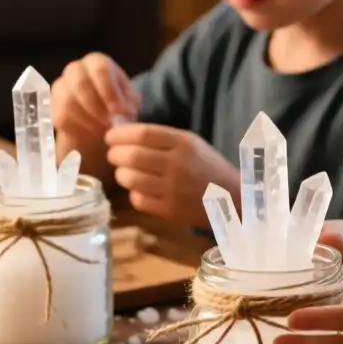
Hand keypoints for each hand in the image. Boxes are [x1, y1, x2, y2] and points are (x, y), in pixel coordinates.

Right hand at [51, 53, 139, 142]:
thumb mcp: (129, 101)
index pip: (100, 69)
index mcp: (97, 62)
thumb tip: (121, 112)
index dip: (109, 90)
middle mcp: (75, 69)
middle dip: (96, 107)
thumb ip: (127, 103)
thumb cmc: (117, 103)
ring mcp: (60, 86)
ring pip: (68, 102)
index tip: (118, 110)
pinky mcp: (52, 106)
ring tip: (102, 130)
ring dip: (88, 120)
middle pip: (80, 83)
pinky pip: (61, 118)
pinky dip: (77, 129)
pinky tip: (90, 133)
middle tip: (109, 123)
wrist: (100, 120)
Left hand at [106, 123, 238, 227]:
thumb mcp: (191, 143)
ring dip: (121, 174)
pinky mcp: (170, 211)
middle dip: (115, 154)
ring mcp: (173, 190)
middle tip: (113, 155)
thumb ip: (161, 138)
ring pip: (130, 179)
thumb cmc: (207, 166)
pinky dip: (133, 193)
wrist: (232, 198)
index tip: (110, 136)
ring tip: (124, 172)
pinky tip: (140, 189)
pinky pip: (138, 200)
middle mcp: (178, 165)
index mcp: (184, 143)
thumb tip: (124, 132)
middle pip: (131, 156)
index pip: (142, 134)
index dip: (119, 134)